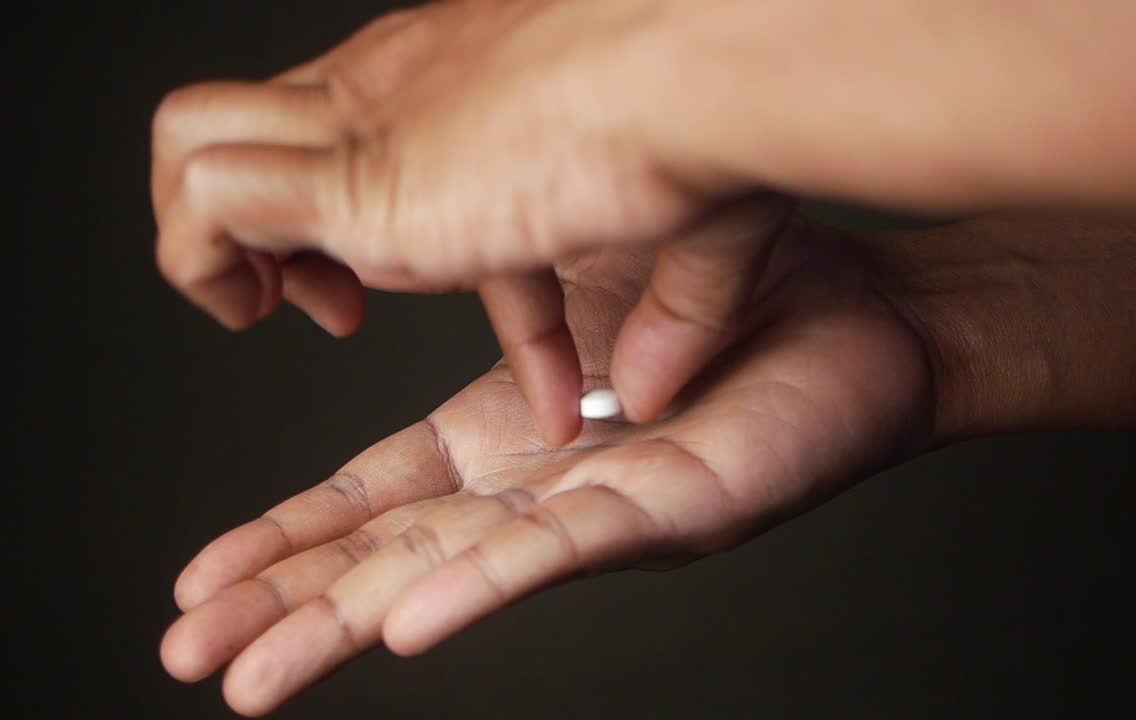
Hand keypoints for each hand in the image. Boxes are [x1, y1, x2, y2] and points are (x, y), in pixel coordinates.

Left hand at [152, 1, 784, 441]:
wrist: (692, 77)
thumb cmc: (706, 125)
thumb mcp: (672, 222)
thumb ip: (663, 306)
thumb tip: (654, 390)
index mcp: (459, 84)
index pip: (374, 143)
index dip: (357, 235)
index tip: (366, 301)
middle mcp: (392, 88)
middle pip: (264, 124)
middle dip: (270, 223)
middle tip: (329, 301)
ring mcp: (361, 124)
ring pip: (190, 139)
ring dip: (216, 238)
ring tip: (279, 308)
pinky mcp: (349, 176)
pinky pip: (202, 197)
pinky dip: (209, 265)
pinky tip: (286, 313)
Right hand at [159, 210, 933, 715]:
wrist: (873, 315)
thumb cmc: (733, 296)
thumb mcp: (584, 281)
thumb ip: (509, 307)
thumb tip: (423, 268)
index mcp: (513, 438)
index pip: (378, 497)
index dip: (289, 536)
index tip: (204, 574)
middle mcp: (542, 488)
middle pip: (391, 553)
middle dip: (285, 604)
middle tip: (184, 656)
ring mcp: (600, 511)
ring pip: (454, 573)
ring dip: (349, 624)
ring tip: (251, 678)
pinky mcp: (670, 510)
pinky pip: (562, 550)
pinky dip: (482, 585)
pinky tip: (405, 623)